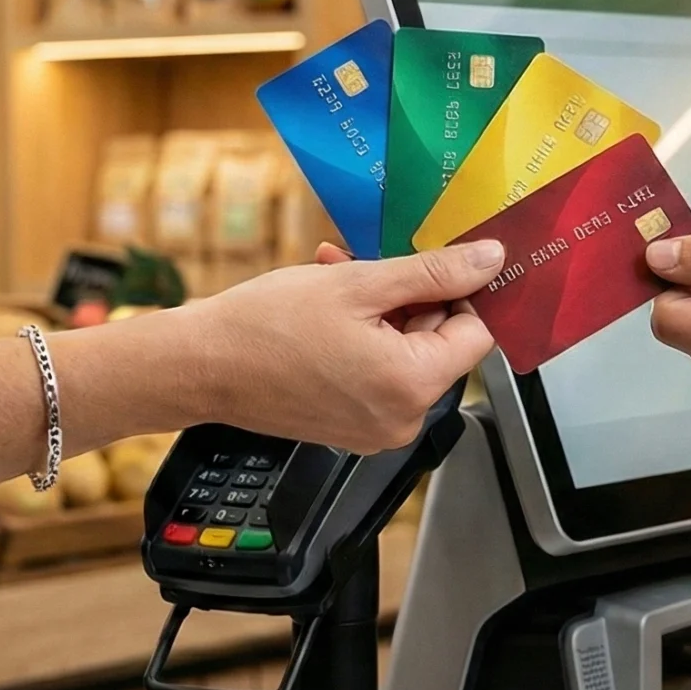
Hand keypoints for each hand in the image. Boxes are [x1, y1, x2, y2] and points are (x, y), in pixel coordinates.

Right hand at [162, 240, 502, 451]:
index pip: (476, 332)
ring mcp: (375, 429)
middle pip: (440, 344)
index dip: (458, 291)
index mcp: (412, 385)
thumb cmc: (265, 327)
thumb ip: (433, 272)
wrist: (200, 366)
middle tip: (368, 266)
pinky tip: (329, 308)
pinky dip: (363, 338)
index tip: (431, 264)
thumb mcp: (359, 283)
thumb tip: (491, 260)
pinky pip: (378, 374)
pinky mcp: (351, 428)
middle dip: (410, 298)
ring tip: (338, 279)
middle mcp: (402, 419)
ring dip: (382, 311)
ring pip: (406, 353)